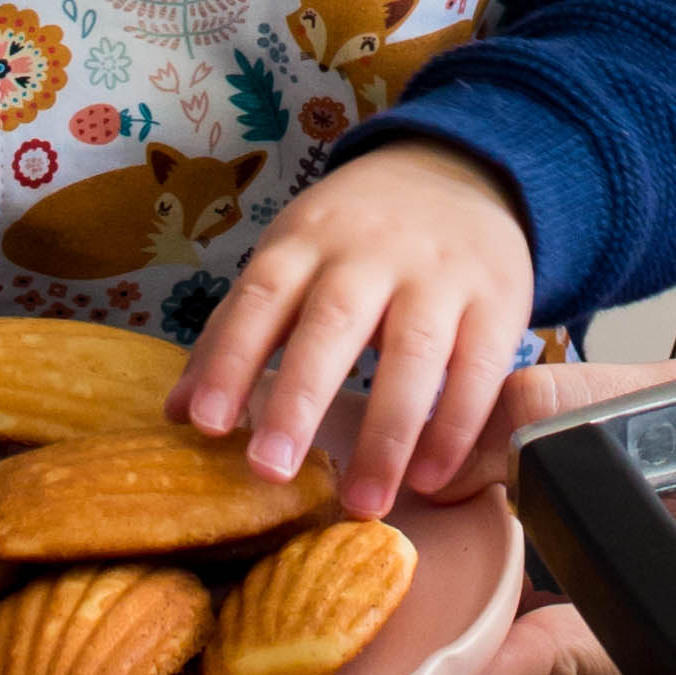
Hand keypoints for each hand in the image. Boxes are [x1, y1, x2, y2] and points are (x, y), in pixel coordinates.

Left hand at [171, 141, 534, 522]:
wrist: (460, 172)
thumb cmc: (355, 234)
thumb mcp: (293, 256)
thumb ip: (240, 329)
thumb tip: (178, 413)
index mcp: (307, 239)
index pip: (261, 296)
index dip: (231, 358)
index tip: (206, 425)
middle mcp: (371, 251)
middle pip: (333, 323)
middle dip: (299, 398)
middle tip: (270, 471)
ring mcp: (439, 274)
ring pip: (413, 351)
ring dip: (387, 432)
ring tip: (361, 502)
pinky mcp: (498, 299)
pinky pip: (478, 367)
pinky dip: (455, 425)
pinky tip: (431, 478)